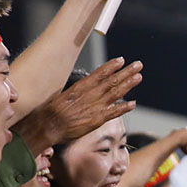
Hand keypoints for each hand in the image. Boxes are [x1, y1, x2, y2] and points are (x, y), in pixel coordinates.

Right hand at [10, 58, 140, 152]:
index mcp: (81, 87)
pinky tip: (133, 103)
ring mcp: (95, 106)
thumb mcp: (62, 95)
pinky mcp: (97, 119)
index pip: (99, 73)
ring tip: (138, 77)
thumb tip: (81, 88)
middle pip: (112, 80)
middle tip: (138, 65)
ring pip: (115, 93)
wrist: (48, 126)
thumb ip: (75, 91)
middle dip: (126, 72)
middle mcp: (90, 94)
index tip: (121, 60)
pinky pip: (114, 112)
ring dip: (128, 84)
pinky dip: (124, 108)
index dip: (112, 66)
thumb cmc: (51, 111)